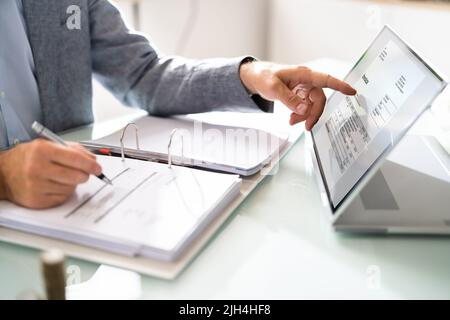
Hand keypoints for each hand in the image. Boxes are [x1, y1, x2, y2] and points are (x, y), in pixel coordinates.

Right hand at [0, 139, 100, 208]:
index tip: (98, 168)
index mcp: (42, 150)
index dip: (90, 164)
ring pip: (71, 188)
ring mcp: (36, 186)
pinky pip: (62, 198)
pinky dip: (63, 192)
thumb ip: (73, 150)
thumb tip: (93, 160)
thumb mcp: (48, 145)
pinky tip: (53, 186)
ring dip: (72, 183)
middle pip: (76, 176)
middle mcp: (37, 168)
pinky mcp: (36, 200)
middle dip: (84, 175)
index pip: (75, 159)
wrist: (4, 173)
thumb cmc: (29, 157)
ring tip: (61, 177)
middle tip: (83, 173)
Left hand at [240, 61, 355, 129]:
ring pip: (312, 105)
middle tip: (307, 126)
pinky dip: (300, 115)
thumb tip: (304, 110)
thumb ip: (289, 99)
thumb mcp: (273, 88)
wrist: (255, 77)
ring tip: (292, 122)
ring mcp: (303, 88)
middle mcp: (306, 81)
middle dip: (314, 113)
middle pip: (319, 99)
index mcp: (303, 75)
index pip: (325, 80)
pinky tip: (292, 119)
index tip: (352, 92)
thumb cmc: (264, 76)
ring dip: (305, 116)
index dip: (340, 86)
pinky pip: (305, 107)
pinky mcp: (299, 95)